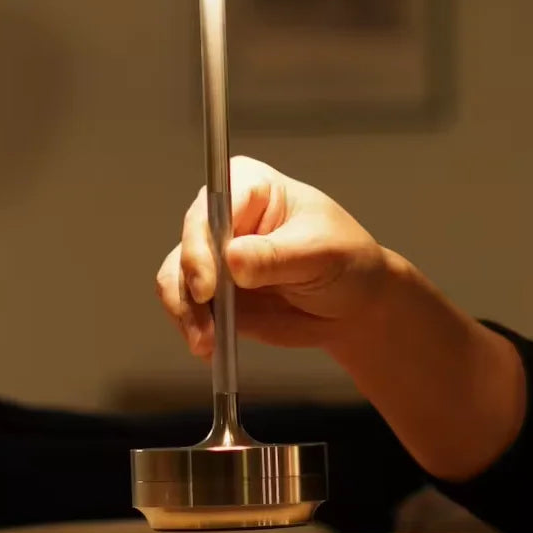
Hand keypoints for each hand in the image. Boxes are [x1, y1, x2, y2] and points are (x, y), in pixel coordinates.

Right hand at [156, 155, 387, 357]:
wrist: (356, 305)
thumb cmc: (346, 261)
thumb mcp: (320, 252)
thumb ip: (276, 256)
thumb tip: (232, 260)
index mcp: (251, 186)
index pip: (213, 207)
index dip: (203, 244)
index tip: (208, 284)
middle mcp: (225, 216)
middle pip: (188, 242)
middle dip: (190, 285)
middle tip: (207, 324)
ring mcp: (215, 255)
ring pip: (176, 277)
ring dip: (186, 312)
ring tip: (206, 342)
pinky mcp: (212, 292)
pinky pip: (185, 306)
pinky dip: (190, 326)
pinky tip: (208, 346)